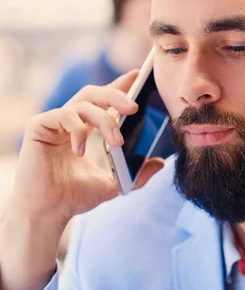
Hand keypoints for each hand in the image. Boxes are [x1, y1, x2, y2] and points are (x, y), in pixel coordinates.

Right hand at [11, 70, 161, 225]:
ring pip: (82, 104)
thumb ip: (136, 174)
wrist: (49, 213)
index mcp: (83, 130)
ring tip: (115, 141)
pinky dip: (77, 129)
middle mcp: (67, 122)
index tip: (137, 76)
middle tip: (134, 107)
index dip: (118, 86)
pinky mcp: (38, 127)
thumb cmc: (74, 198)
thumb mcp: (113, 185)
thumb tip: (160, 163)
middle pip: (93, 94)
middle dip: (116, 95)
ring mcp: (52, 123)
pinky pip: (62, 115)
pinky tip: (80, 150)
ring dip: (103, 119)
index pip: (102, 101)